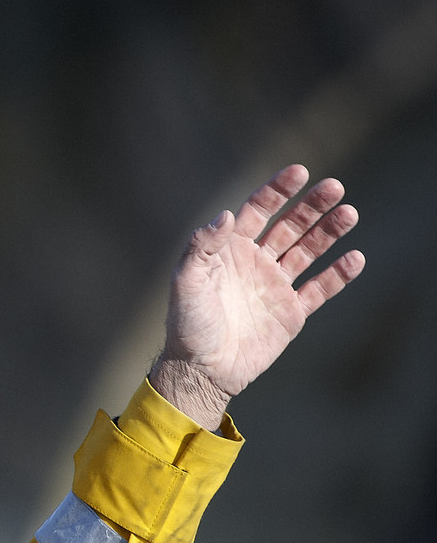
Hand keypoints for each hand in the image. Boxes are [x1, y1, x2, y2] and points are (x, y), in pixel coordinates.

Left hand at [149, 164, 363, 429]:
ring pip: (308, 251)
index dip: (277, 190)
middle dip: (311, 206)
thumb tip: (225, 215)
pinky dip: (338, 274)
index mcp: (230, 252)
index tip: (300, 172)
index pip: (257, 211)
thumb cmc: (188, 327)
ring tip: (349, 214)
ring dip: (329, 232)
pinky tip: (355, 258)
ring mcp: (274, 287)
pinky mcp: (291, 313)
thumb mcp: (186, 283)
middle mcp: (255, 264)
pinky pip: (320, 289)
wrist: (201, 371)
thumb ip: (201, 247)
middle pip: (289, 226)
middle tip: (335, 187)